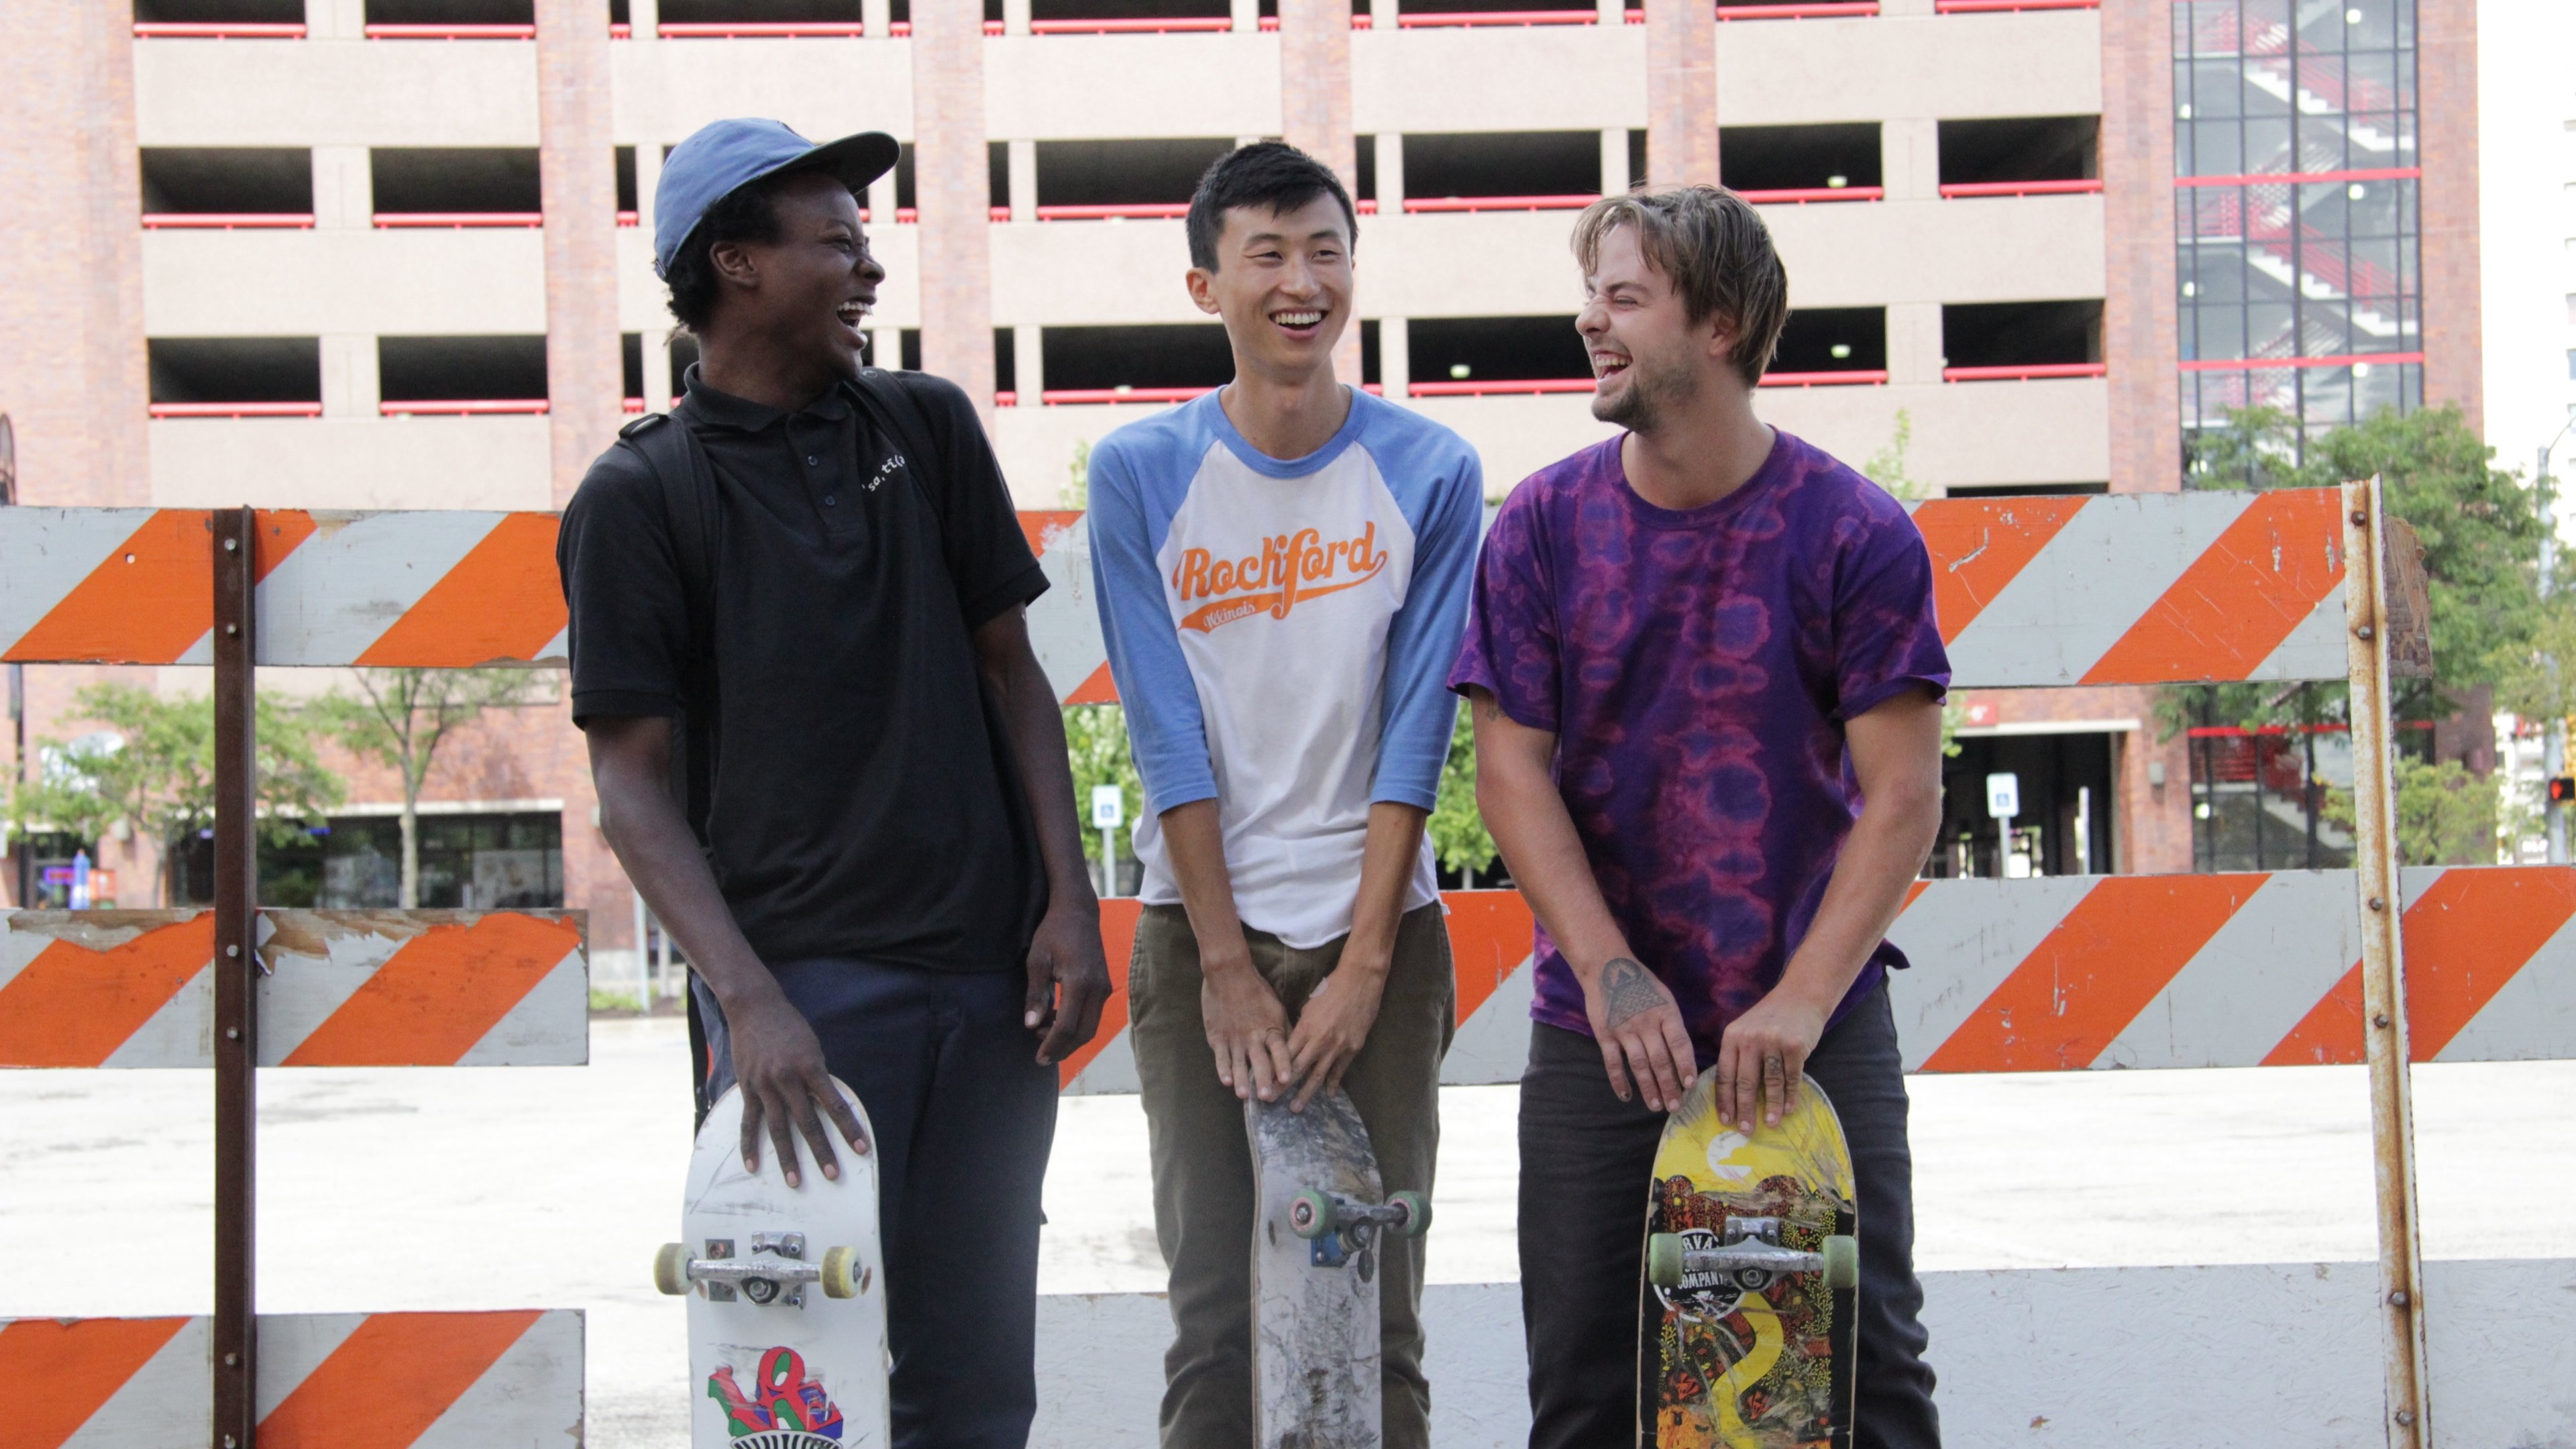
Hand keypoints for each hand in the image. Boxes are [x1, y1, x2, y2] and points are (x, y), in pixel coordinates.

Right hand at [725, 986, 868, 1187]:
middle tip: (832, 1175)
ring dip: (787, 1157)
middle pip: (807, 1122)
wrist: (754, 1008)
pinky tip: (753, 1166)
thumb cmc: (790, 1027)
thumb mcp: (812, 1047)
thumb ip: (817, 1076)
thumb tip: (825, 1104)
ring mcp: (765, 1085)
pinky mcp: (747, 1088)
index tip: (861, 1148)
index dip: (849, 1128)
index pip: (835, 1104)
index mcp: (810, 1066)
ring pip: (778, 1129)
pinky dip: (750, 1145)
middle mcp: (787, 1078)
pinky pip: (749, 1122)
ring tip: (795, 1181)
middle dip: (822, 1151)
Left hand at [1024, 901, 1112, 1065]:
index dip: (1052, 1045)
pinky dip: (1076, 1026)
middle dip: (1063, 1049)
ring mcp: (1104, 988)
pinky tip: (1057, 1021)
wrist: (1079, 913)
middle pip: (1084, 1033)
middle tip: (1042, 1055)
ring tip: (1045, 1034)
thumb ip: (1035, 995)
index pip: (1067, 1026)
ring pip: (1091, 1027)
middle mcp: (1097, 989)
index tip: (1039, 1058)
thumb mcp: (1037, 961)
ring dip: (1069, 1038)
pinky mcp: (1104, 987)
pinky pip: (1093, 1016)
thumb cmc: (1053, 933)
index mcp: (1079, 982)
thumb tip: (1030, 1025)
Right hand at [1201, 947, 1293, 1102]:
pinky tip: (1225, 1082)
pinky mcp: (1217, 1037)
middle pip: (1260, 1061)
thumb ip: (1284, 1029)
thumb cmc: (1256, 990)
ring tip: (1244, 1096)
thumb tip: (1296, 1047)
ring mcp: (1234, 1038)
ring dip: (1242, 1080)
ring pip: (1239, 1063)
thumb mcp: (1276, 1007)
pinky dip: (1223, 1069)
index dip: (1283, 1065)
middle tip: (1266, 1097)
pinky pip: (1221, 1057)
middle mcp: (1253, 1036)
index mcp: (1270, 1028)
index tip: (1287, 1079)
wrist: (1228, 973)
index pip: (1280, 1050)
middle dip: (1263, 1080)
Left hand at [1284, 949, 1389, 1112]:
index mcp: (1305, 1028)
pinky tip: (1328, 1095)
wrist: (1359, 981)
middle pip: (1296, 1069)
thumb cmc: (1331, 988)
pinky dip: (1333, 1083)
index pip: (1284, 1055)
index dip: (1272, 1070)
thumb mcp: (1309, 1006)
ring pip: (1317, 1075)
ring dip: (1306, 1093)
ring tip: (1296, 1108)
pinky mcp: (1353, 1048)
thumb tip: (1293, 1043)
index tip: (1262, 1082)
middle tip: (1270, 1101)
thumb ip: (1301, 1027)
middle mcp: (1319, 1040)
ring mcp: (1337, 1046)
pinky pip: (1340, 1070)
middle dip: (1282, 1087)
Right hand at [1582, 956, 1697, 1113]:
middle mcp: (1646, 1023)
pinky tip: (1626, 1096)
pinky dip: (1619, 1081)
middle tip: (1675, 1106)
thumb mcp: (1665, 997)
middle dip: (1669, 1085)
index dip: (1686, 1065)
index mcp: (1665, 1013)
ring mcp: (1624, 1030)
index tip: (1690, 1085)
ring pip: (1639, 1065)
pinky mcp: (1605, 1035)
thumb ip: (1672, 1023)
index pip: (1679, 1044)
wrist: (1607, 968)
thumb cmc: (1642, 984)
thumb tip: (1683, 1055)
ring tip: (1656, 1106)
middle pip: (1660, 1060)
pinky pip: (1613, 1062)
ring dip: (1648, 1088)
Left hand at [1715, 987, 1830, 1132]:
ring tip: (1770, 1124)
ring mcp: (1773, 1041)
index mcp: (1732, 1036)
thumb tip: (1732, 1097)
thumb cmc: (1770, 1019)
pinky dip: (1790, 1096)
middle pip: (1745, 1082)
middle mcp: (1750, 1038)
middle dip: (1744, 1109)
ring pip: (1770, 1083)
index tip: (1725, 1120)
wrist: (1800, 997)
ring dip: (1770, 1107)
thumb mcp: (1745, 1031)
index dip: (1724, 1100)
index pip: (1724, 1074)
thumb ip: (1737, 1057)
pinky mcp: (1796, 1046)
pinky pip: (1792, 1077)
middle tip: (1745, 1130)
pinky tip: (1789, 1109)